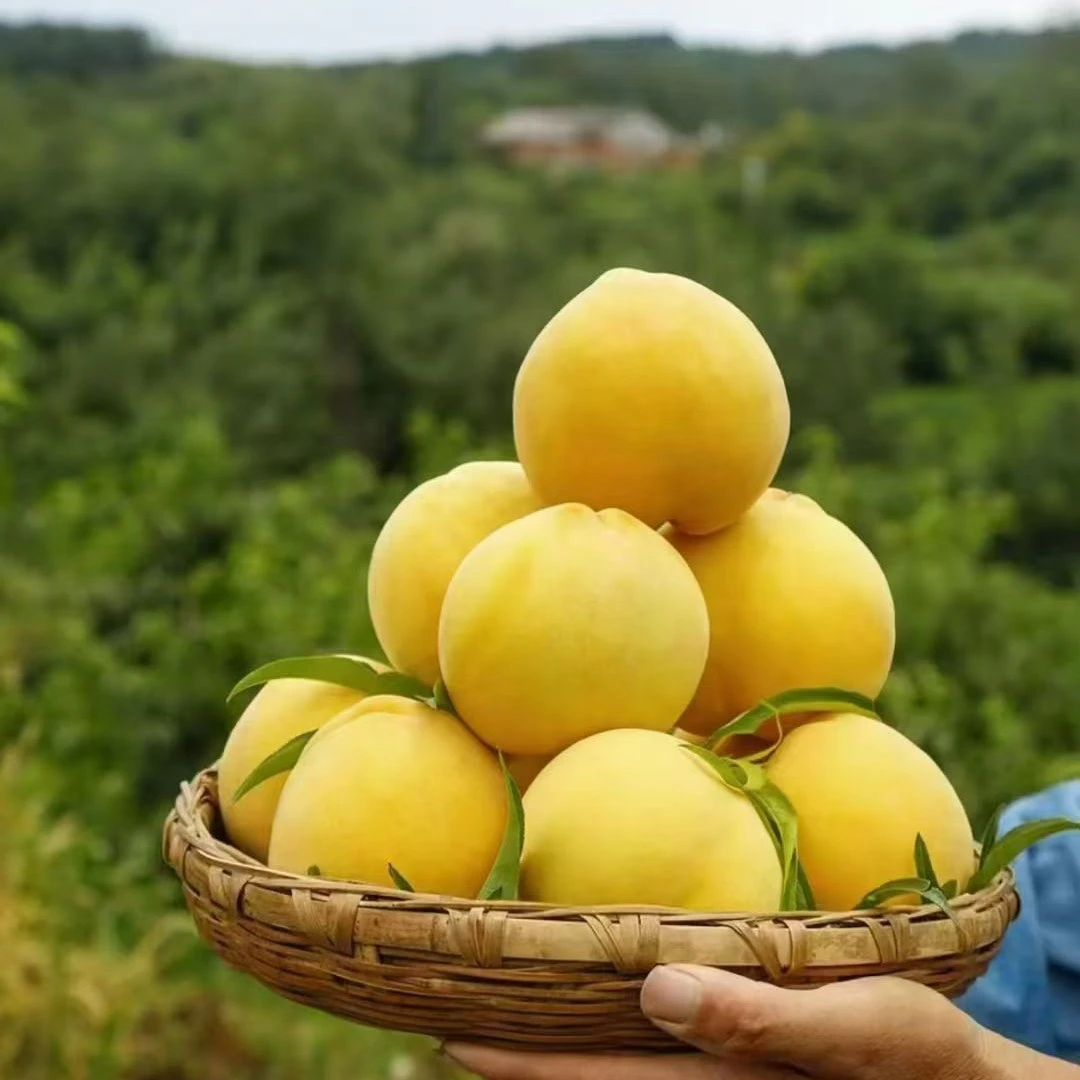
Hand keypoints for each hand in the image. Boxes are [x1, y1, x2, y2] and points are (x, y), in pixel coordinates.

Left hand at [444, 965, 1076, 1079]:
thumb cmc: (913, 1052)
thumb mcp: (852, 1027)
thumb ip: (756, 1019)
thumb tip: (656, 991)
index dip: (524, 1066)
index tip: (452, 1039)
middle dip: (525, 1058)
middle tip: (458, 1016)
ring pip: (619, 1069)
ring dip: (561, 1046)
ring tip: (505, 1009)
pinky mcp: (741, 1070)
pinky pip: (656, 1061)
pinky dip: (612, 1041)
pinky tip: (597, 1011)